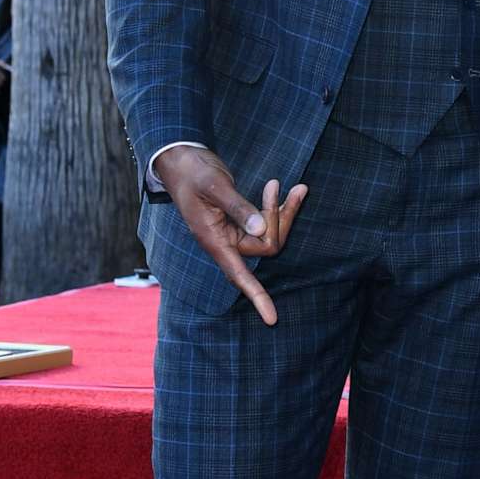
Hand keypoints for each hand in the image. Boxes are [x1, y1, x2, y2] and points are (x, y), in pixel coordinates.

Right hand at [153, 144, 305, 326]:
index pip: (239, 276)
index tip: (272, 319)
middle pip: (266, 245)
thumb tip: (261, 229)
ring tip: (299, 187)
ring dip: (285, 213)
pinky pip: (267, 223)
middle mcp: (225, 241)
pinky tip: (286, 190)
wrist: (180, 159)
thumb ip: (237, 207)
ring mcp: (234, 231)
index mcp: (214, 240)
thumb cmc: (191, 172)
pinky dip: (279, 208)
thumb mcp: (214, 186)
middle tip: (293, 187)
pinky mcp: (240, 220)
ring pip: (270, 234)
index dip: (257, 296)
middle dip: (281, 219)